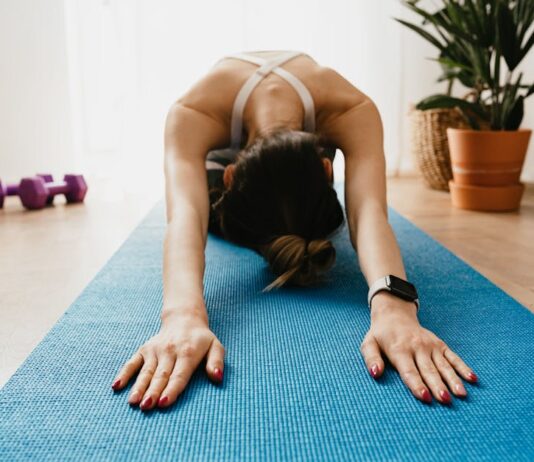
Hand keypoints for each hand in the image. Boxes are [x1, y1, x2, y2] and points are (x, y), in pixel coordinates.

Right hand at [110, 311, 224, 410]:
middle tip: (146, 406)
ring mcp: (155, 350)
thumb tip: (217, 378)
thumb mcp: (216, 346)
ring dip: (139, 387)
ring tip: (133, 402)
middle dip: (153, 391)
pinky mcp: (144, 349)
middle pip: (161, 375)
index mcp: (188, 353)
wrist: (184, 319)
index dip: (172, 389)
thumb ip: (217, 362)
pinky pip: (132, 362)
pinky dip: (124, 373)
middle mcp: (169, 351)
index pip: (179, 375)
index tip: (164, 403)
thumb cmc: (201, 339)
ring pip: (146, 371)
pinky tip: (116, 386)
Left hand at [360, 294, 477, 404]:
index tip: (425, 397)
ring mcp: (430, 345)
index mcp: (399, 349)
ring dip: (453, 380)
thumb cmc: (380, 335)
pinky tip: (472, 379)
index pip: (409, 370)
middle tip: (445, 400)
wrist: (395, 314)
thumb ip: (371, 359)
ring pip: (443, 365)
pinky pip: (453, 357)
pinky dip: (463, 367)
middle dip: (437, 386)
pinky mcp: (440, 344)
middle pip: (428, 370)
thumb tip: (375, 374)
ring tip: (461, 394)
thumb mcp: (369, 344)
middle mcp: (417, 347)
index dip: (416, 384)